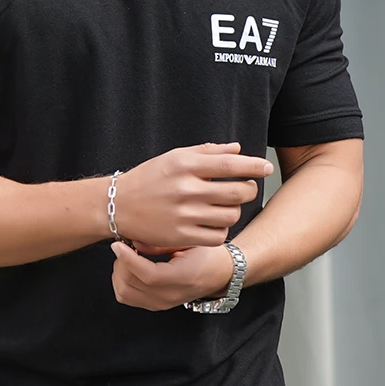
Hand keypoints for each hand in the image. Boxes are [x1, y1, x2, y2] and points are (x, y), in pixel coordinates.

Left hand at [109, 240, 234, 311]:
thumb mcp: (188, 242)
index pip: (147, 275)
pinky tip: (130, 269)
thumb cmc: (208, 254)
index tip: (118, 244)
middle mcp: (170, 296)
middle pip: (131, 284)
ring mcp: (162, 304)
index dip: (128, 259)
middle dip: (121, 263)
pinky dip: (122, 283)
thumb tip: (133, 242)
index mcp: (182, 278)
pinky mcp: (156, 306)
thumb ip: (160, 244)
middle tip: (125, 246)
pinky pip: (127, 297)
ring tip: (127, 258)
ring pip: (124, 293)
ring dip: (119, 273)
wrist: (220, 273)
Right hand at [111, 142, 271, 249]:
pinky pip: (218, 235)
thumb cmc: (149, 178)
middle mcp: (186, 189)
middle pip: (237, 192)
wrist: (118, 206)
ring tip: (226, 206)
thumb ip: (207, 152)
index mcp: (185, 165)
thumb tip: (238, 149)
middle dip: (248, 189)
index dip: (253, 166)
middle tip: (244, 189)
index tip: (266, 168)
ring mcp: (184, 215)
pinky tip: (215, 222)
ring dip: (235, 210)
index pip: (230, 164)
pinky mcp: (181, 236)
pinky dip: (222, 229)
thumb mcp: (174, 157)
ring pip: (231, 215)